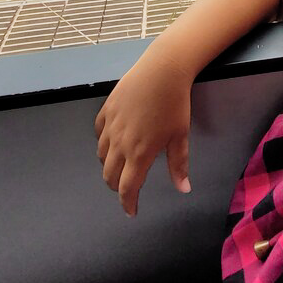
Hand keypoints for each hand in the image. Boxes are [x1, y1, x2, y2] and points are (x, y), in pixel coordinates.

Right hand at [94, 52, 192, 216]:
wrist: (162, 70)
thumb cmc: (175, 104)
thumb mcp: (181, 136)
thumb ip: (178, 165)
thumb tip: (183, 189)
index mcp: (139, 153)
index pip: (127, 188)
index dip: (128, 203)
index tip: (131, 211)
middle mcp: (120, 143)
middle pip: (109, 175)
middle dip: (117, 187)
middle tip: (127, 189)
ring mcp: (110, 126)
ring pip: (101, 155)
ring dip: (109, 165)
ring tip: (121, 165)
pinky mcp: (106, 110)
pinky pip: (99, 133)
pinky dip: (103, 143)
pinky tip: (113, 141)